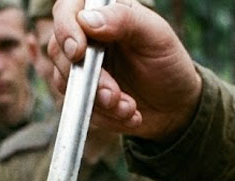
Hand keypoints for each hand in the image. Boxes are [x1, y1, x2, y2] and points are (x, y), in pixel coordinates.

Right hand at [49, 0, 201, 140]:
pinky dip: (104, 116)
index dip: (66, 28)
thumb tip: (86, 20)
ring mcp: (81, 68)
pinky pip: (78, 106)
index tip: (78, 52)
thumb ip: (124, 20)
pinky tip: (129, 115)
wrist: (174, 107)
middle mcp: (86, 38)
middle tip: (112, 95)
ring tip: (128, 107)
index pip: (67, 9)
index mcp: (103, 12)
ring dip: (98, 101)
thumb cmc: (168, 63)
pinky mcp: (81, 95)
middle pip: (59, 50)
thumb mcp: (155, 35)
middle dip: (88, 78)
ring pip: (66, 82)